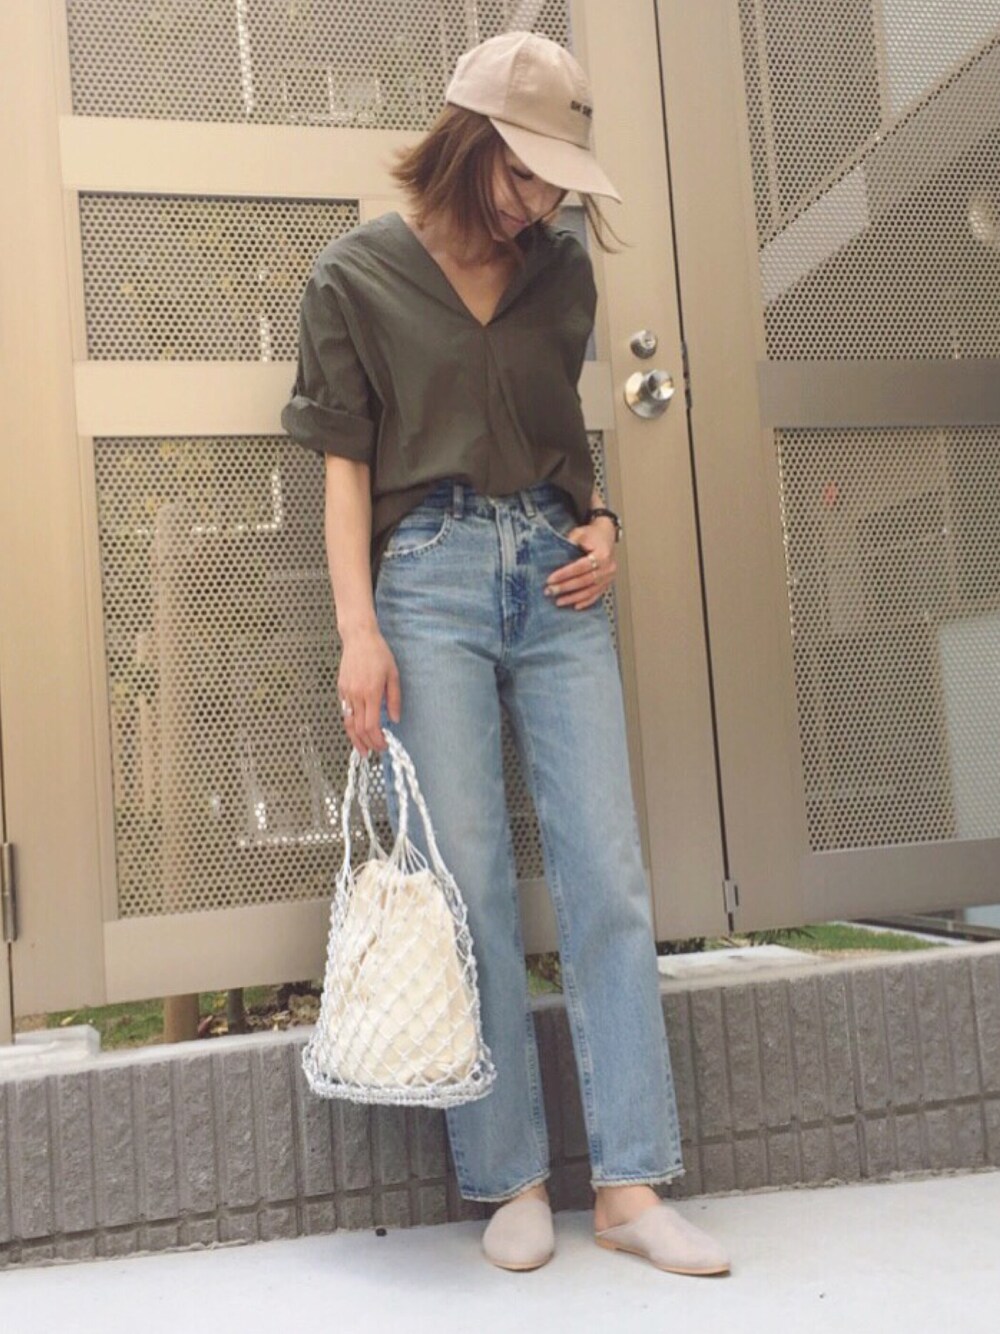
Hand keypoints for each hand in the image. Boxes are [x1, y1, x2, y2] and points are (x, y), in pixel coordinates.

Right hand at [337, 626, 400, 756]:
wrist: (359, 638)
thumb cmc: (378, 653)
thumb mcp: (393, 675)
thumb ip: (394, 699)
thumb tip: (395, 719)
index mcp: (371, 693)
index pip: (371, 725)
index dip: (377, 740)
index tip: (384, 745)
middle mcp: (356, 695)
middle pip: (358, 728)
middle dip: (368, 743)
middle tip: (376, 750)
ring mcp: (346, 693)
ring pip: (348, 723)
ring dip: (355, 739)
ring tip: (362, 750)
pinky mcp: (341, 689)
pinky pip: (345, 712)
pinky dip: (350, 724)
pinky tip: (356, 731)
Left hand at [543, 516, 617, 609]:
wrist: (606, 534)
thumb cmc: (592, 534)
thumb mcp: (579, 534)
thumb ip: (568, 545)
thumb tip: (552, 558)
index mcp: (602, 554)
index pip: (580, 567)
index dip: (564, 574)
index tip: (550, 579)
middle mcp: (608, 567)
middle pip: (584, 581)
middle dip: (565, 588)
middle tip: (550, 591)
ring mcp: (609, 577)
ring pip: (590, 591)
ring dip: (573, 598)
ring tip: (559, 601)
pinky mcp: (608, 583)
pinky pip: (596, 595)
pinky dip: (585, 602)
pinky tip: (575, 606)